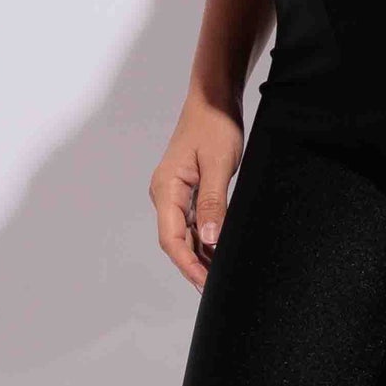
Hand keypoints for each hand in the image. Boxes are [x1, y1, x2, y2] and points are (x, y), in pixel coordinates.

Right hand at [148, 89, 243, 294]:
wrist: (214, 98)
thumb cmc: (214, 124)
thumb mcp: (219, 163)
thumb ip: (214, 201)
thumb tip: (210, 239)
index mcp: (166, 188)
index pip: (171, 238)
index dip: (187, 264)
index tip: (205, 283)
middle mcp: (166, 194)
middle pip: (176, 240)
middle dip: (194, 265)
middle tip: (216, 287)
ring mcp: (176, 192)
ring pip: (185, 233)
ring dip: (200, 254)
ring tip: (219, 274)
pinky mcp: (188, 189)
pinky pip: (193, 221)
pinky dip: (205, 237)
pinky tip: (218, 250)